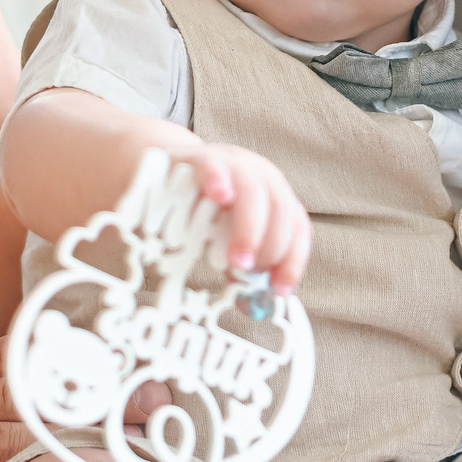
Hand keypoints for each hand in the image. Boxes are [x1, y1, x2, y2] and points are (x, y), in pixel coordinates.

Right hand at [175, 142, 310, 292]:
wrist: (164, 170)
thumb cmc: (200, 210)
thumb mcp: (225, 237)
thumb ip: (240, 264)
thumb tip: (250, 304)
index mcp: (274, 194)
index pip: (298, 226)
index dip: (294, 260)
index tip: (280, 289)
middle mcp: (259, 175)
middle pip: (280, 209)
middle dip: (271, 247)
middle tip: (248, 273)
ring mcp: (231, 162)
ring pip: (252, 190)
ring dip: (249, 229)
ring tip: (236, 261)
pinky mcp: (198, 158)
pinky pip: (213, 165)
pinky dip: (219, 180)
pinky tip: (219, 197)